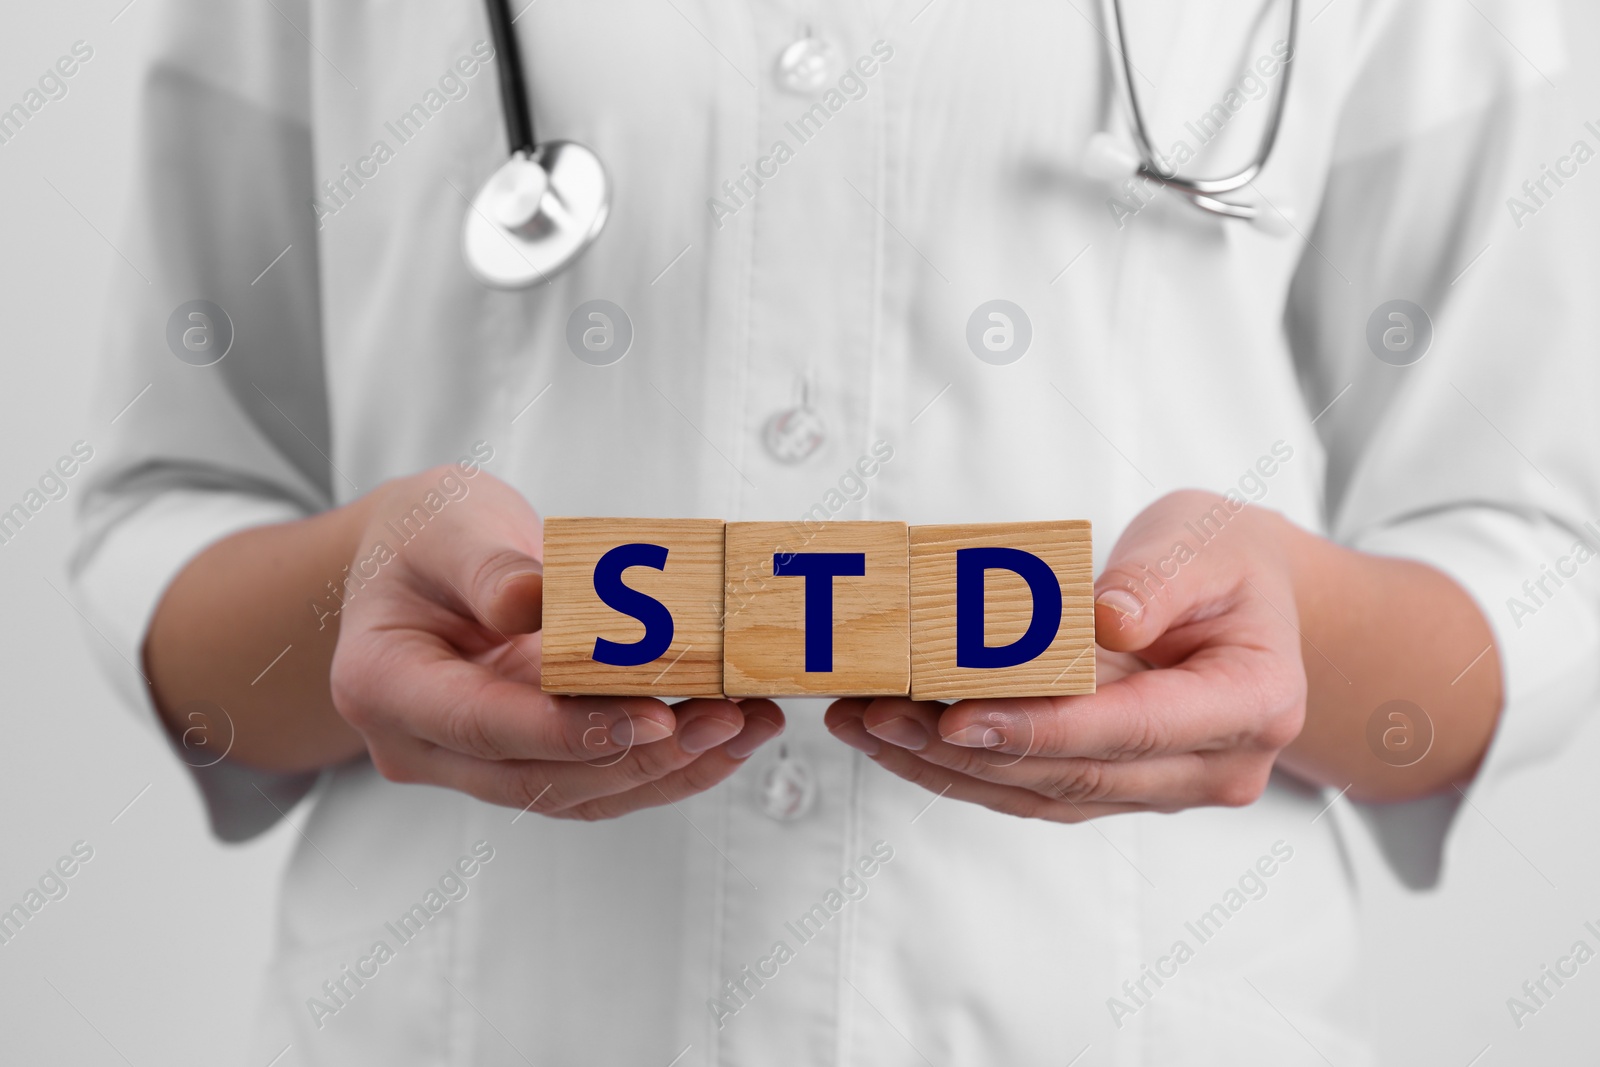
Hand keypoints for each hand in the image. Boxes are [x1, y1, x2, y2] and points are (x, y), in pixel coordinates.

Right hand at [330, 467, 783, 819]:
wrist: (413, 563)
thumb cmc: (423, 538)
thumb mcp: (448, 524)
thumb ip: (488, 566)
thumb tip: (534, 601)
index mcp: (382, 682)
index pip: (481, 722)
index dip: (570, 729)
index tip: (653, 718)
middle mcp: (420, 743)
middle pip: (538, 775)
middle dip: (641, 755)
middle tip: (725, 718)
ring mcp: (471, 764)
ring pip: (576, 792)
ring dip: (669, 768)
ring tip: (745, 724)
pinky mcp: (523, 762)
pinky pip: (597, 781)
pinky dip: (664, 763)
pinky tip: (726, 732)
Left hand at [824, 491, 1305, 820]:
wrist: (1250, 601)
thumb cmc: (1228, 563)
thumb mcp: (1205, 543)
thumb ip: (1159, 581)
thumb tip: (1104, 620)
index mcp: (1254, 704)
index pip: (1134, 727)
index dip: (1042, 727)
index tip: (960, 718)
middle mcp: (1214, 767)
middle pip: (1074, 772)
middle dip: (967, 750)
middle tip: (879, 713)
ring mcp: (1164, 786)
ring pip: (1042, 792)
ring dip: (947, 766)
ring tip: (866, 722)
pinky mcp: (1116, 784)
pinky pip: (1032, 787)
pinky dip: (962, 766)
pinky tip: (897, 735)